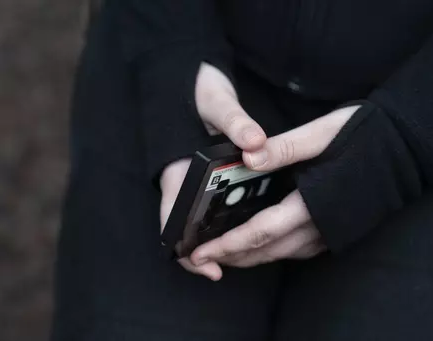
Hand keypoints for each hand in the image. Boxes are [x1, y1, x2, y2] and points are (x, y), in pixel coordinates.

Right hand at [160, 63, 266, 278]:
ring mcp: (199, 181)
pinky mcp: (214, 175)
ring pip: (207, 221)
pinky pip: (221, 204)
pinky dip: (235, 217)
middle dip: (215, 251)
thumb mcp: (217, 101)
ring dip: (226, 238)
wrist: (191, 77)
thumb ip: (234, 120)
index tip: (214, 270)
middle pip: (192, 231)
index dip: (187, 254)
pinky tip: (261, 219)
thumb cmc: (197, 89)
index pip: (171, 225)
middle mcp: (185, 183)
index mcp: (177, 173)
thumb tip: (256, 143)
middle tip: (247, 261)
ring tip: (258, 247)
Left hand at [184, 105, 361, 279]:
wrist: (405, 147)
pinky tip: (266, 241)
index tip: (200, 253)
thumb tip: (247, 156)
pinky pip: (301, 249)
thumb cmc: (363, 135)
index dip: (228, 245)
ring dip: (253, 256)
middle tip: (204, 257)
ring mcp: (332, 231)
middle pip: (269, 250)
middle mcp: (321, 225)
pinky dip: (276, 249)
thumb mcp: (322, 133)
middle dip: (233, 256)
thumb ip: (284, 147)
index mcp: (312, 202)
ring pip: (284, 253)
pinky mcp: (340, 229)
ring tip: (227, 252)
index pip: (261, 232)